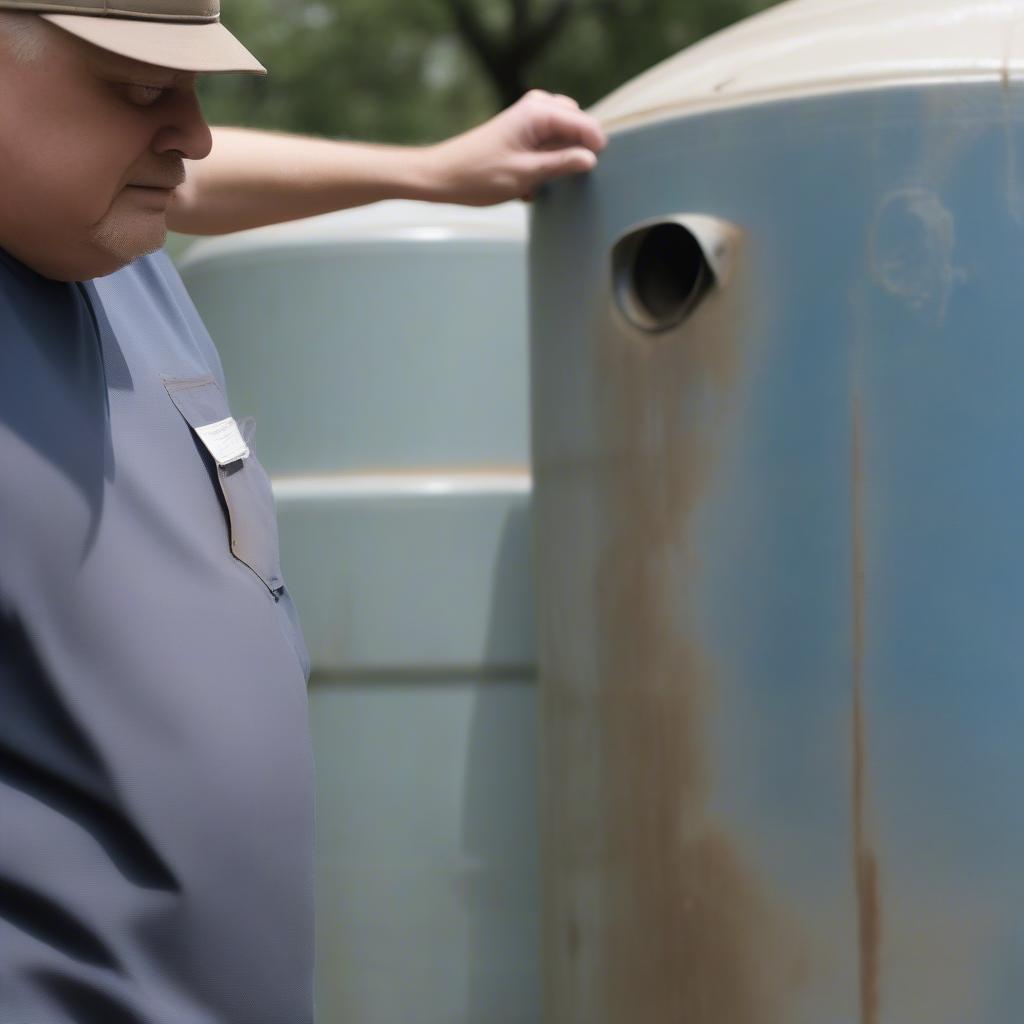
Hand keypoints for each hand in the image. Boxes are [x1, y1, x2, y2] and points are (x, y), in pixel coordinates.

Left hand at [423, 89, 606, 205]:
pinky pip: (548, 144)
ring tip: (541, 181)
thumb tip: (591, 159)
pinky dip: (544, 163)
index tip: (593, 173)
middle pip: (577, 126)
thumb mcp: (526, 174)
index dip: (594, 149)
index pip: (585, 124)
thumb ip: (562, 164)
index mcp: (539, 112)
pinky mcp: (521, 132)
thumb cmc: (478, 175)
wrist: (443, 176)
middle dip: (576, 153)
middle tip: (563, 179)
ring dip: (558, 161)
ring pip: (563, 136)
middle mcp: (536, 107)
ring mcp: (528, 118)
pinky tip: (528, 185)